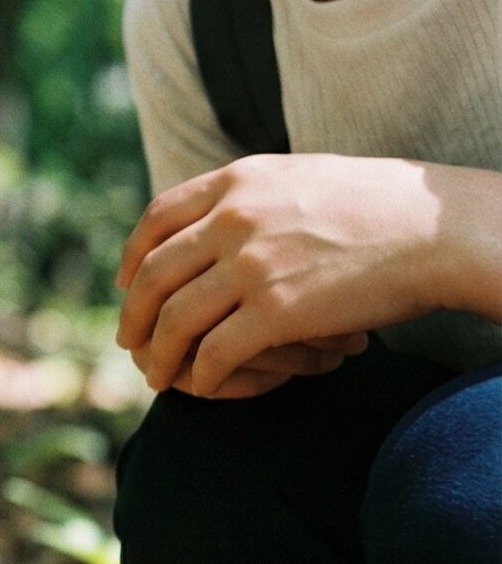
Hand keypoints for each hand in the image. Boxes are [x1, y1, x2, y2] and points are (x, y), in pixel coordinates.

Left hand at [115, 154, 447, 394]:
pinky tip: (204, 386)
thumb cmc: (382, 206)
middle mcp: (234, 219)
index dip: (131, 256)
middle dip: (133, 315)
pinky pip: (216, 353)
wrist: (439, 229)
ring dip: (159, 356)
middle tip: (129, 342)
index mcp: (238, 182)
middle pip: (153, 275)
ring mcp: (253, 265)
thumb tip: (217, 211)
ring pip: (175, 320)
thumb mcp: (301, 177)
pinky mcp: (277, 311)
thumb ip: (253, 195)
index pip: (157, 219)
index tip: (124, 283)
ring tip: (157, 377)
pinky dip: (202, 375)